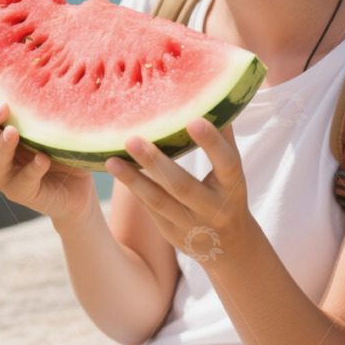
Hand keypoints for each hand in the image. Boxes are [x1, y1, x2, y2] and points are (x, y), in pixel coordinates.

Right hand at [0, 87, 95, 220]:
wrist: (76, 187)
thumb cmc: (57, 146)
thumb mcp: (44, 120)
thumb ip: (33, 103)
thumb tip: (39, 64)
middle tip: (3, 107)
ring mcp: (4, 177)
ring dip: (2, 146)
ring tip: (14, 132)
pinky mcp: (23, 193)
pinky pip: (22, 181)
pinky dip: (32, 169)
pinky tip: (43, 159)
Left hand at [104, 119, 253, 266]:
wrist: (230, 246)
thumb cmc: (228, 193)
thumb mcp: (232, 172)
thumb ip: (223, 139)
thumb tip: (215, 98)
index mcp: (233, 187)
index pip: (227, 163)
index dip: (211, 143)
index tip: (193, 119)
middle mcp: (214, 209)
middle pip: (183, 186)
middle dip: (156, 163)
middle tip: (132, 139)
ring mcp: (192, 226)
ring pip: (159, 202)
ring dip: (133, 180)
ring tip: (111, 160)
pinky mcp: (173, 235)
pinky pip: (150, 210)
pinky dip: (134, 189)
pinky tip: (117, 171)